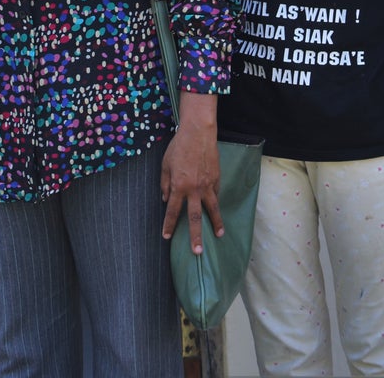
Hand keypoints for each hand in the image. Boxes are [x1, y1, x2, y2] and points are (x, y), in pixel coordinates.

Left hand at [161, 94, 221, 254]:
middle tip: (197, 252)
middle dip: (195, 236)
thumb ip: (164, 184)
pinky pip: (215, 194)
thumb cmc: (178, 147)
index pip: (173, 211)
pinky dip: (215, 202)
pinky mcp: (217, 179)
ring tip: (219, 235)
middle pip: (195, 218)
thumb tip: (165, 200)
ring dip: (216, 223)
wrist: (199, 133)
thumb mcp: (165, 165)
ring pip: (212, 209)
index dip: (169, 225)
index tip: (167, 237)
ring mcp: (208, 185)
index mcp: (178, 186)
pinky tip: (216, 209)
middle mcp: (194, 189)